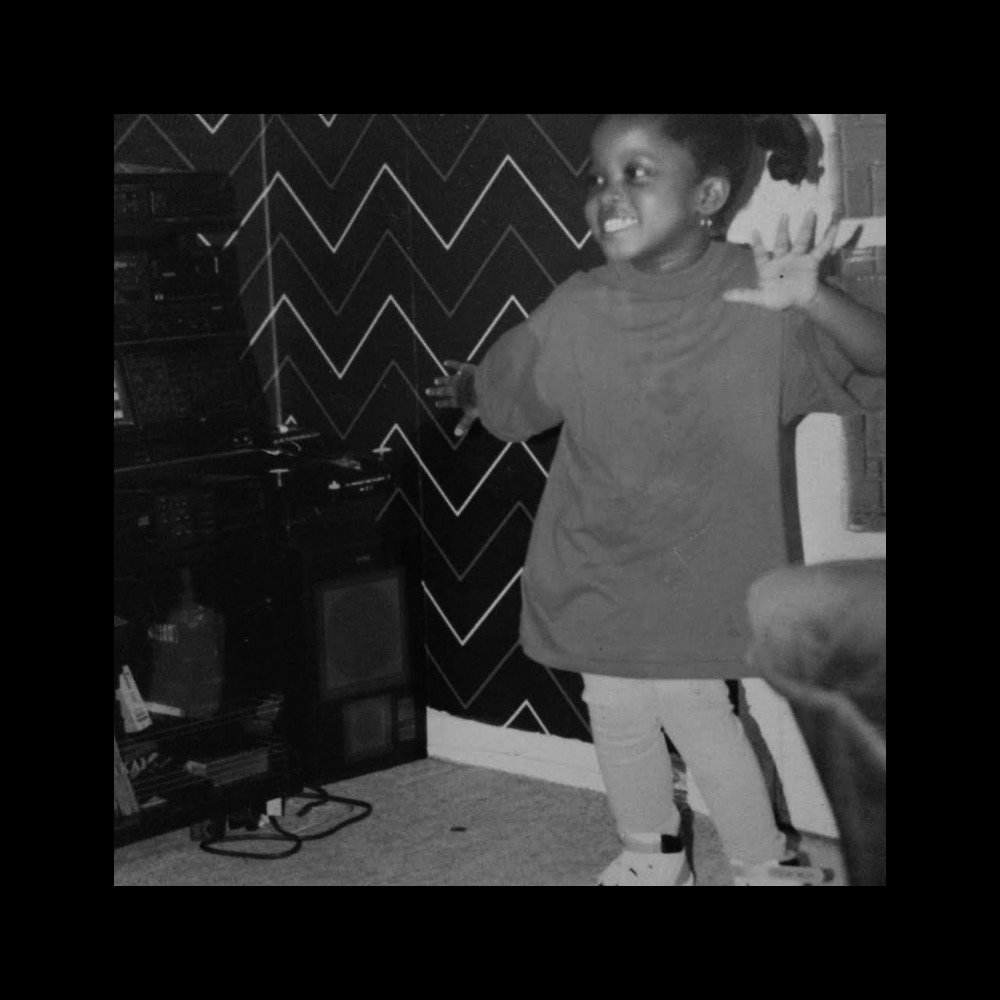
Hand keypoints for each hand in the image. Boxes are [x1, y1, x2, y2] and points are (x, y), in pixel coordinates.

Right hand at [425, 360, 478, 436]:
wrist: (486, 386)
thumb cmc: (481, 402)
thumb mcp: (472, 414)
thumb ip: (464, 423)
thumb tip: (456, 434)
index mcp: (459, 400)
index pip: (449, 402)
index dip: (443, 403)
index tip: (437, 403)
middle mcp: (457, 389)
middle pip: (445, 391)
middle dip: (436, 391)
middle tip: (427, 391)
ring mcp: (461, 379)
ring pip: (449, 380)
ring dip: (442, 380)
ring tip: (436, 380)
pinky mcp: (466, 369)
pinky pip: (457, 365)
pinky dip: (451, 363)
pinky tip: (445, 362)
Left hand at [723, 210, 837, 311]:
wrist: (800, 303)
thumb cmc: (779, 299)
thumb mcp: (761, 298)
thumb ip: (744, 295)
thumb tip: (724, 296)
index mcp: (769, 266)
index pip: (761, 253)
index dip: (757, 244)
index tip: (754, 231)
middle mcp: (783, 259)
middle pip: (782, 241)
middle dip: (783, 228)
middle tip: (784, 214)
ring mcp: (798, 259)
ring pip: (802, 240)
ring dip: (806, 227)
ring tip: (811, 212)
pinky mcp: (812, 262)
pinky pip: (821, 249)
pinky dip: (828, 238)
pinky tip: (834, 225)